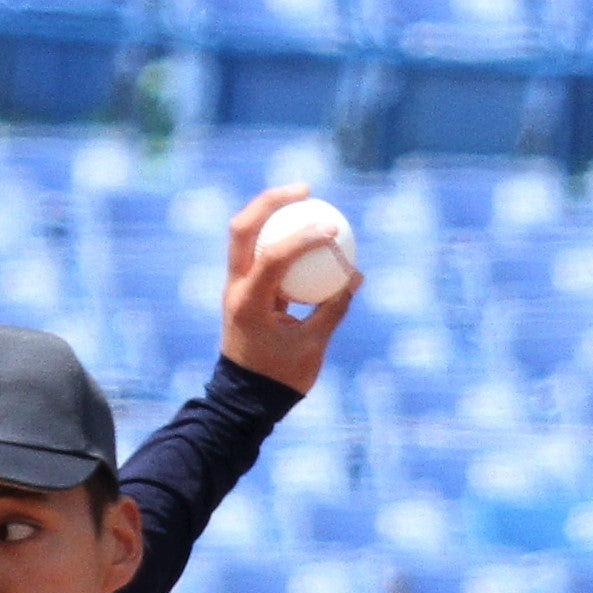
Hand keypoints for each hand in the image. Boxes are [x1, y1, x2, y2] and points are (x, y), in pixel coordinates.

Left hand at [220, 185, 358, 396]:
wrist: (245, 400)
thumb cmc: (279, 379)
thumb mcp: (313, 346)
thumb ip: (333, 308)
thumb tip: (356, 274)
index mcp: (248, 304)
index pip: (274, 257)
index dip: (305, 238)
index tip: (335, 231)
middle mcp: (235, 288)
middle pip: (243, 229)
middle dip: (271, 201)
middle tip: (306, 191)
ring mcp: (235, 286)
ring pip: (245, 234)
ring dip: (271, 210)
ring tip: (305, 197)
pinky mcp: (244, 289)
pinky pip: (260, 251)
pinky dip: (280, 235)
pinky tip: (306, 227)